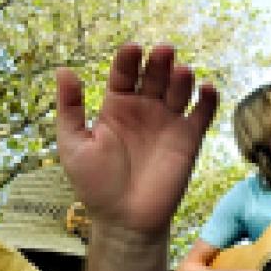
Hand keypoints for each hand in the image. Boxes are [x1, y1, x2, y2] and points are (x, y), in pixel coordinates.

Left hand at [55, 44, 217, 241]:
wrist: (125, 221)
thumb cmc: (95, 185)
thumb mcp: (73, 144)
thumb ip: (69, 108)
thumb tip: (63, 69)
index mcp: (116, 107)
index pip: (124, 72)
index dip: (128, 59)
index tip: (132, 49)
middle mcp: (144, 110)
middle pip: (154, 74)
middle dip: (159, 61)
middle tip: (163, 51)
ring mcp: (167, 122)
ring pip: (178, 89)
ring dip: (181, 77)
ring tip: (180, 72)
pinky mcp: (188, 140)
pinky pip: (201, 113)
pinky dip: (207, 99)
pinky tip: (205, 88)